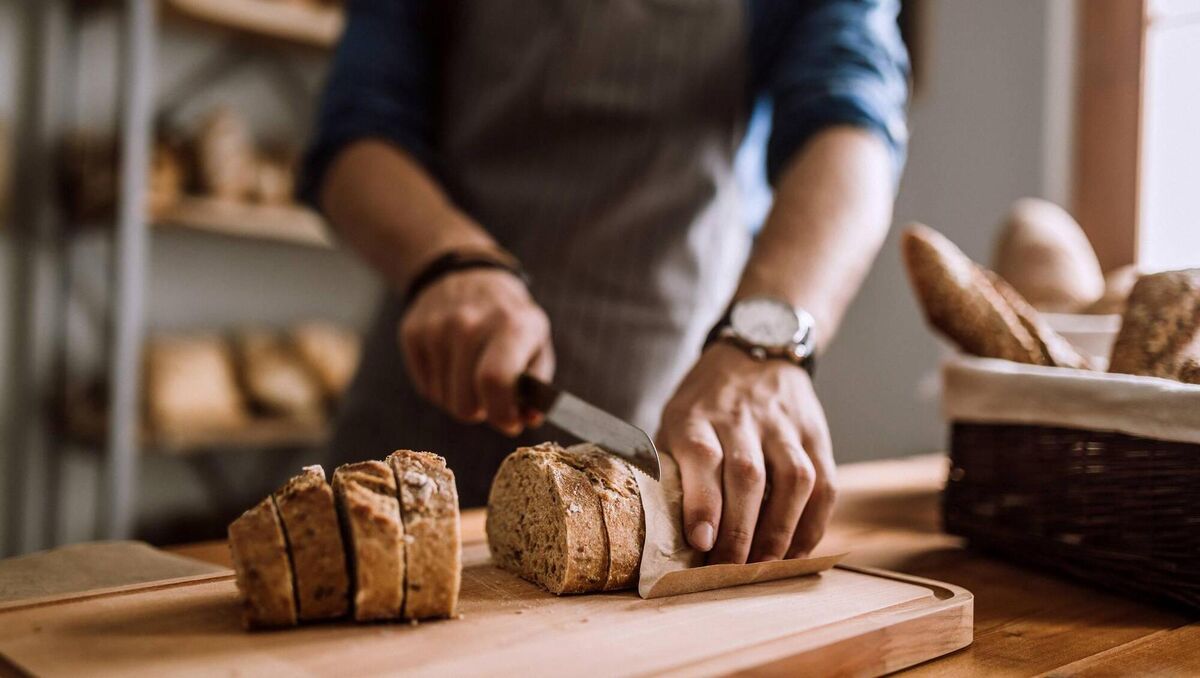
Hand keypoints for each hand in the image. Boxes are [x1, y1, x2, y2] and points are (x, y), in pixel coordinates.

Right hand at [399, 269, 553, 434]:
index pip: (495, 382)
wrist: (468, 275)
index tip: (509, 420)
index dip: (502, 413)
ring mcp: (436, 328)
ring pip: (445, 401)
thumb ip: (537, 386)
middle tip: (490, 394)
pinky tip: (452, 363)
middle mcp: (469, 323)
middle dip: (481, 411)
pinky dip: (442, 386)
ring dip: (461, 398)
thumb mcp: (537, 342)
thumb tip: (528, 420)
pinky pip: (426, 390)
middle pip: (466, 404)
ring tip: (471, 372)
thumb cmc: (510, 320)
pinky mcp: (412, 333)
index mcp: (510, 325)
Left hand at [657, 342, 835, 563]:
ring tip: (766, 566)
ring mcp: (783, 423)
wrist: (756, 351)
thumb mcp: (674, 420)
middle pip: (748, 476)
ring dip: (781, 530)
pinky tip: (797, 549)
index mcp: (696, 414)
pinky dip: (814, 522)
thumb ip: (672, 467)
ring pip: (793, 479)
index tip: (701, 542)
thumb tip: (664, 531)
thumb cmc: (705, 402)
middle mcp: (741, 416)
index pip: (703, 458)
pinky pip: (824, 481)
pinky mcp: (816, 432)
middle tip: (730, 571)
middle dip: (741, 532)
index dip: (703, 502)